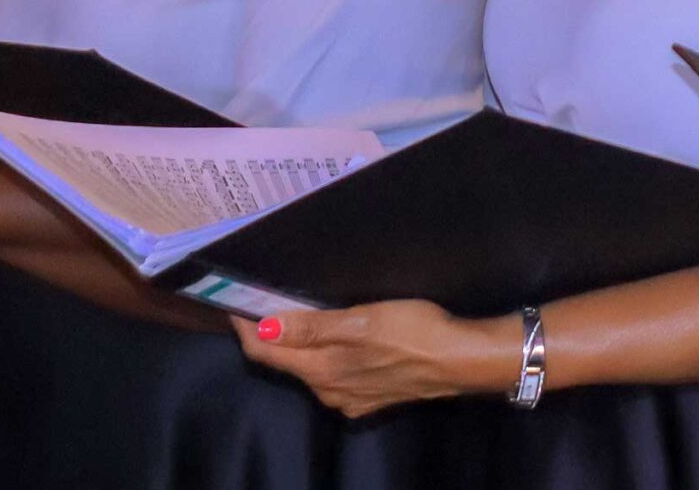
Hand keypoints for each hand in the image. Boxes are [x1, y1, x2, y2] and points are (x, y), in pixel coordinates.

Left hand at [233, 301, 515, 418]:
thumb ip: (312, 328)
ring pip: (310, 369)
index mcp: (321, 370)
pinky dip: (325, 355)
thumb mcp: (361, 321)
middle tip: (264, 299)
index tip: (235, 301)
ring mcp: (350, 398)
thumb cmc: (413, 332)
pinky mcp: (371, 396)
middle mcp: (328, 391)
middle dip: (271, 334)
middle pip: (285, 362)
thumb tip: (264, 329)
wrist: (463, 360)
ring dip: (299, 345)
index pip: (266, 352)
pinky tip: (338, 338)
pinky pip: (334, 375)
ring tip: (299, 313)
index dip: (246, 327)